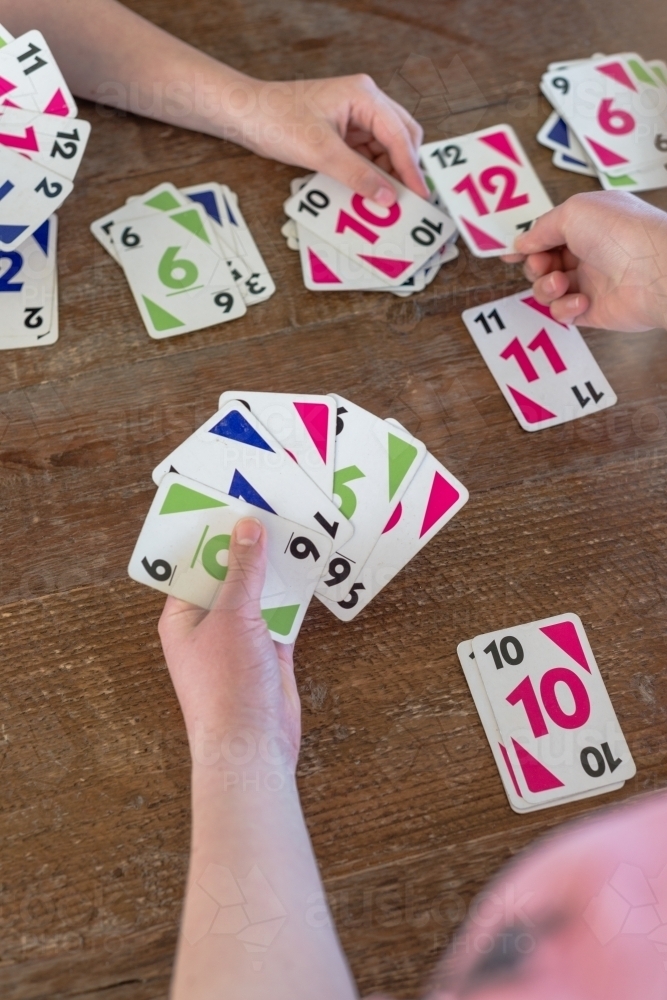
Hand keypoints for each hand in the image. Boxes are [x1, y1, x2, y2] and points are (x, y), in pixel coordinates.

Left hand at [158, 518, 300, 771]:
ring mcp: (240, 640)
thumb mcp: (233, 617)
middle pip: (229, 576)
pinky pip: (283, 613)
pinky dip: (295, 595)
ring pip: (258, 593)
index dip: (212, 535)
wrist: (253, 748)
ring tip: (294, 531)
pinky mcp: (270, 652)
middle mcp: (209, 626)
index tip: (233, 503)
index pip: (194, 565)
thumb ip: (242, 572)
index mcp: (182, 618)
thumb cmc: (226, 688)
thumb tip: (246, 528)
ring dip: (275, 570)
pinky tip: (309, 569)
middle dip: (249, 549)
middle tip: (270, 509)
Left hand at [224, 73, 426, 204]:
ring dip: (388, 173)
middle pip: (401, 137)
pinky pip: (367, 153)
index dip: (412, 168)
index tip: (421, 194)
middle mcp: (364, 101)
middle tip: (409, 199)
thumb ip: (358, 175)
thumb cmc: (276, 121)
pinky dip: (371, 173)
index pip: (400, 134)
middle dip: (405, 168)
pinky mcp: (343, 130)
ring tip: (387, 201)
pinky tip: (368, 192)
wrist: (244, 114)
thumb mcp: (320, 153)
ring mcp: (354, 115)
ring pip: (386, 147)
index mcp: (364, 96)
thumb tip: (388, 197)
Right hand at [502, 191, 666, 331]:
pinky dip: (565, 307)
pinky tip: (582, 300)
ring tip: (561, 282)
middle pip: (542, 263)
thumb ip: (541, 228)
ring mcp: (590, 282)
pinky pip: (562, 313)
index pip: (549, 234)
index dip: (529, 244)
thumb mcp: (573, 212)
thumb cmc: (621, 232)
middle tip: (542, 264)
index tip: (511, 254)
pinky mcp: (591, 310)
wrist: (654, 270)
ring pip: (547, 289)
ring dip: (546, 286)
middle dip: (535, 265)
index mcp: (588, 224)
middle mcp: (589, 252)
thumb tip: (522, 242)